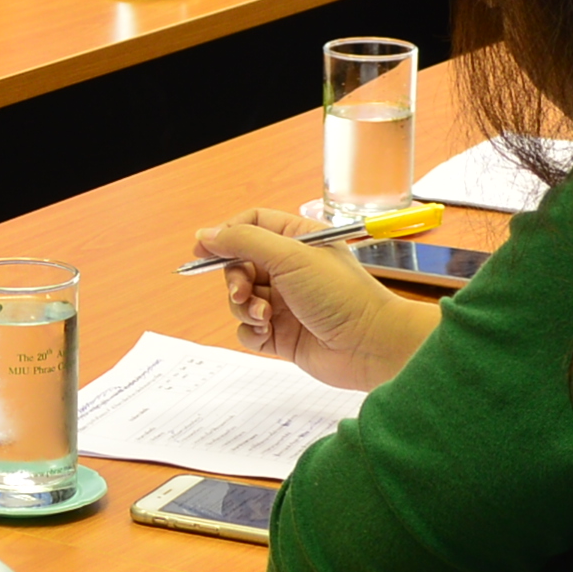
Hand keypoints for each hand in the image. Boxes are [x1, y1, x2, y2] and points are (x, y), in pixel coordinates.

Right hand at [192, 209, 429, 391]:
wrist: (370, 346)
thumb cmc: (342, 296)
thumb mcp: (290, 256)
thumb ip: (244, 241)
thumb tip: (206, 234)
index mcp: (297, 240)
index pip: (250, 225)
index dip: (225, 235)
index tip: (203, 249)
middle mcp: (289, 269)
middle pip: (238, 264)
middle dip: (234, 279)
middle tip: (243, 291)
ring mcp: (284, 303)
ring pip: (240, 299)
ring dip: (243, 307)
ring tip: (265, 316)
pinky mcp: (282, 334)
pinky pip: (247, 329)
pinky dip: (251, 331)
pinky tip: (269, 333)